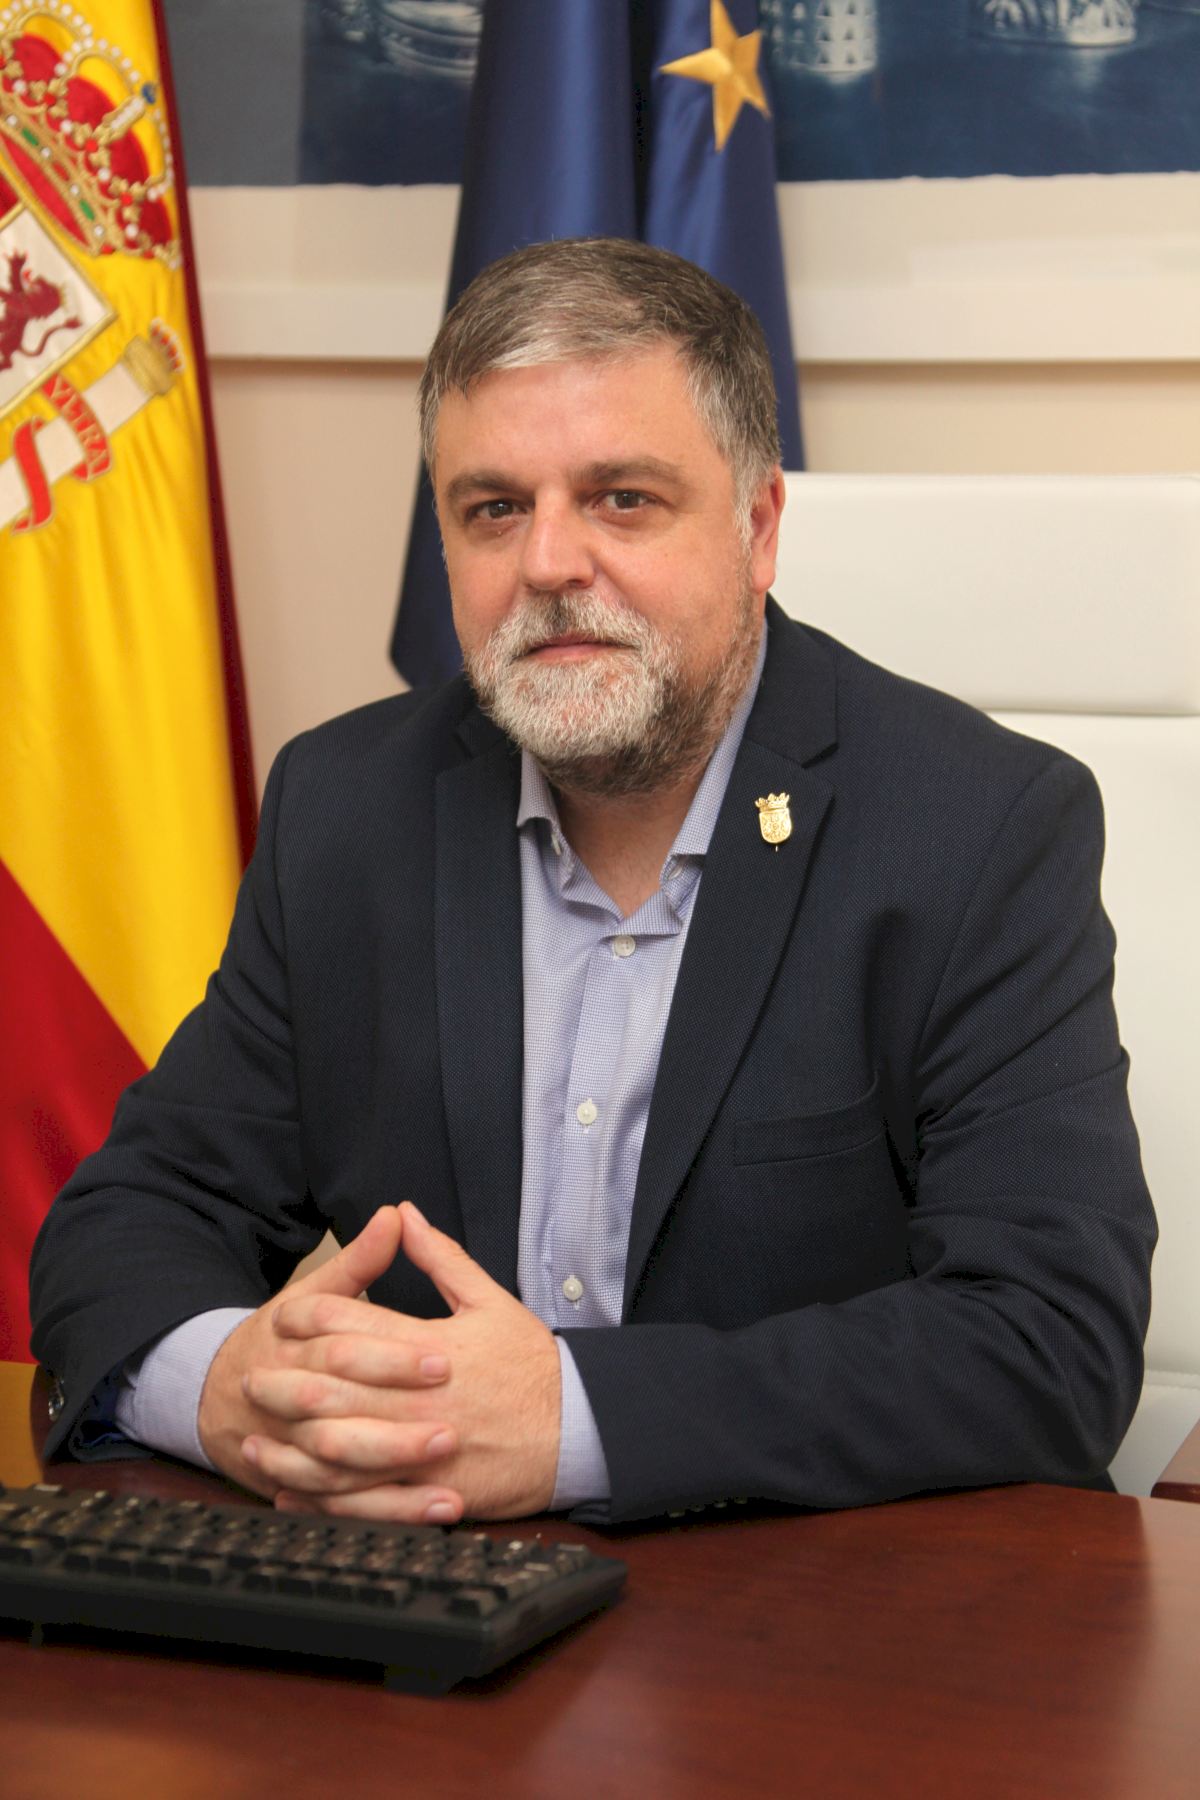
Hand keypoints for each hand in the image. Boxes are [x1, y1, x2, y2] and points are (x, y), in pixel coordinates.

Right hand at [198, 1207, 461, 1521]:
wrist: (216, 1397)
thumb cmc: (278, 1341)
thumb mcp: (311, 1296)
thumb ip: (357, 1261)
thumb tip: (395, 1215)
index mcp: (294, 1346)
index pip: (344, 1351)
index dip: (393, 1358)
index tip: (446, 1361)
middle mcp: (288, 1400)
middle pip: (339, 1416)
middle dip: (395, 1427)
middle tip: (453, 1428)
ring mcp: (292, 1448)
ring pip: (339, 1470)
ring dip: (394, 1478)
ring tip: (450, 1478)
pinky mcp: (303, 1485)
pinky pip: (343, 1508)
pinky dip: (388, 1514)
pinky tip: (435, 1511)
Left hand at [242, 1202, 561, 1521]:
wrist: (577, 1429)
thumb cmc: (532, 1366)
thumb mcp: (490, 1300)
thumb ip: (441, 1258)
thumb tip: (403, 1214)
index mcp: (430, 1345)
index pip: (352, 1324)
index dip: (309, 1317)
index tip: (281, 1317)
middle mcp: (419, 1397)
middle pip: (332, 1387)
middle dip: (284, 1382)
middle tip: (250, 1379)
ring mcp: (422, 1448)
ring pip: (338, 1450)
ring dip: (290, 1444)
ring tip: (256, 1436)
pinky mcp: (429, 1491)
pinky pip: (363, 1500)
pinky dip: (322, 1497)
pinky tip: (293, 1491)